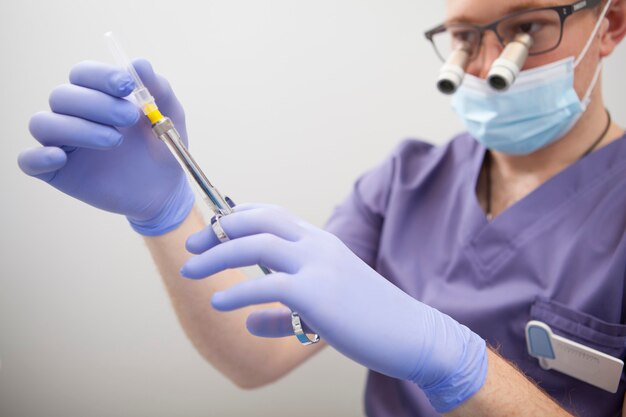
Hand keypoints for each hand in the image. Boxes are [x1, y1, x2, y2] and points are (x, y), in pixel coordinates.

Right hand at [18, 60, 193, 234]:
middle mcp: (74, 115)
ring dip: (78, 128)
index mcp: (97, 97)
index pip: (82, 74)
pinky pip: (29, 160)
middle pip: (62, 96)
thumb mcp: (169, 117)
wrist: (164, 189)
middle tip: (130, 118)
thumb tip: (138, 64)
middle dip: (97, 104)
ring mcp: (62, 143)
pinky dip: (39, 156)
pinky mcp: (55, 171)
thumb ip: (159, 89)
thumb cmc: (161, 148)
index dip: (100, 75)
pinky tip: (62, 157)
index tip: (127, 85)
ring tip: (115, 141)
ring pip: (43, 123)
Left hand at [181, 204, 487, 412]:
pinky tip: (218, 303)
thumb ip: (285, 312)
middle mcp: (318, 245)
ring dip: (217, 255)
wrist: (412, 334)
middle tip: (192, 245)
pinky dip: (237, 292)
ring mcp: (319, 266)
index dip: (239, 215)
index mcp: (321, 242)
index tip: (215, 226)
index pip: (274, 214)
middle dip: (220, 229)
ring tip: (190, 269)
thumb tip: (249, 320)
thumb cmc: (370, 321)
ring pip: (257, 245)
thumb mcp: (326, 308)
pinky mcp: (317, 294)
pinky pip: (266, 285)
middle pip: (260, 221)